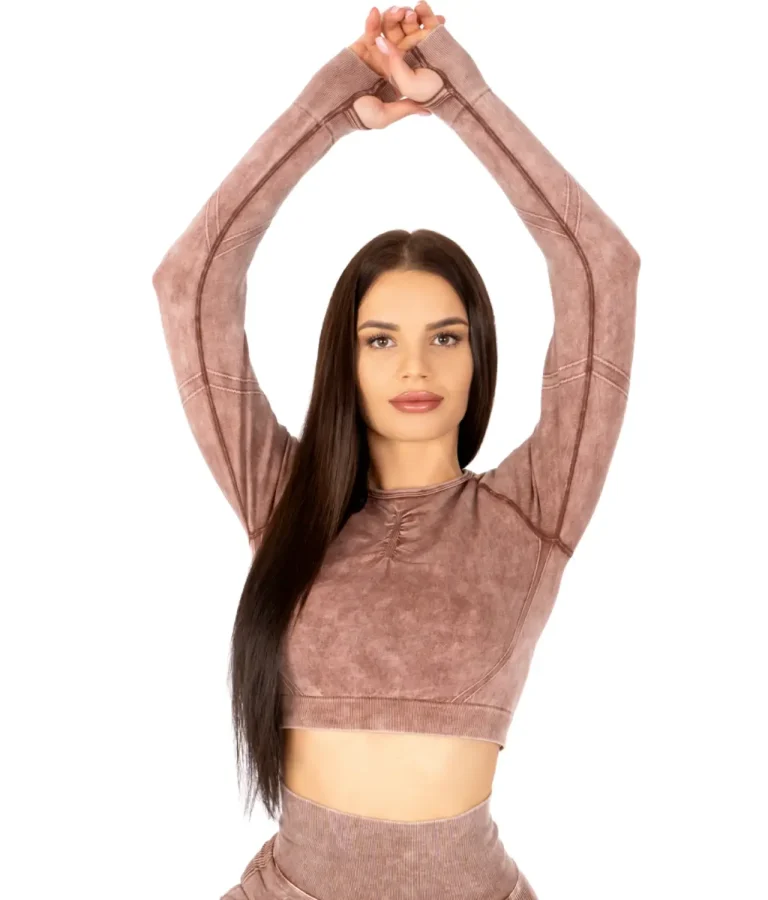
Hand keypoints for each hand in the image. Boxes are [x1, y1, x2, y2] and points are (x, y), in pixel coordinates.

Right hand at [348, 4, 446, 128]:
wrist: (333, 109)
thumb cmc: (360, 117)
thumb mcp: (386, 115)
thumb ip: (406, 108)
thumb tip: (429, 109)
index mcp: (399, 78)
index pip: (417, 57)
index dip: (428, 42)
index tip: (441, 27)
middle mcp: (389, 63)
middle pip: (404, 39)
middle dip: (412, 24)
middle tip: (422, 12)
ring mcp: (376, 53)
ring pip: (388, 31)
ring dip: (394, 19)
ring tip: (401, 10)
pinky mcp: (361, 47)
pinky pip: (369, 30)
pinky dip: (373, 21)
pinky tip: (376, 11)